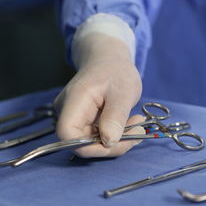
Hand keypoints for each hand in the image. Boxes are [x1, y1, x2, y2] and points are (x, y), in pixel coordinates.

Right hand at [54, 33, 144, 157]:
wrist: (109, 59)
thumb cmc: (115, 70)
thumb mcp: (123, 91)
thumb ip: (115, 116)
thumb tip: (109, 142)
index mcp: (74, 101)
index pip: (68, 135)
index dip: (90, 146)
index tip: (117, 142)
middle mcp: (68, 111)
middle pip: (81, 143)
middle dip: (111, 145)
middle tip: (138, 132)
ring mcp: (75, 117)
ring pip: (91, 143)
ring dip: (117, 141)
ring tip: (136, 125)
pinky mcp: (83, 121)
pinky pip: (96, 137)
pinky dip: (115, 136)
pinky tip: (129, 124)